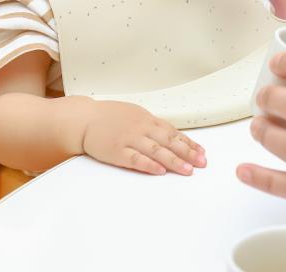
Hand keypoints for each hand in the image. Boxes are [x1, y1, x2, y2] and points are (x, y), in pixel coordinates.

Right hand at [81, 100, 206, 175]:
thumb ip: (152, 125)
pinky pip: (135, 159)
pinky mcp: (117, 151)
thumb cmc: (109, 118)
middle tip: (202, 163)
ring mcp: (129, 139)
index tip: (202, 152)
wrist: (84, 119)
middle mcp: (141, 128)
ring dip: (173, 161)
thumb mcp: (135, 114)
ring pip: (156, 150)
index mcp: (147, 119)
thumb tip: (172, 136)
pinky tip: (160, 171)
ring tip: (187, 169)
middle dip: (188, 153)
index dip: (189, 143)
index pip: (173, 132)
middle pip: (169, 141)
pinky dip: (149, 164)